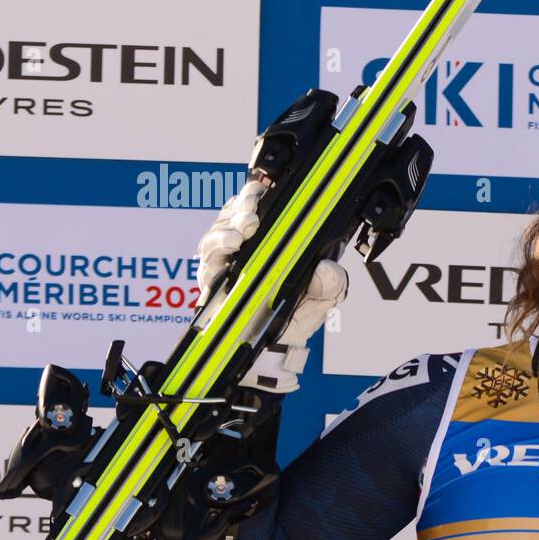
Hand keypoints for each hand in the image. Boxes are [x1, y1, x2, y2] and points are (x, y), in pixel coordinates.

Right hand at [196, 179, 347, 393]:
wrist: (276, 354)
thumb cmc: (294, 319)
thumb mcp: (322, 300)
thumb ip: (331, 284)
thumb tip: (328, 268)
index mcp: (271, 245)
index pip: (260, 209)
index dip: (258, 194)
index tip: (266, 185)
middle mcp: (244, 250)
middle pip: (233, 214)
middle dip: (242, 205)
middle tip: (254, 209)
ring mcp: (225, 265)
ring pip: (216, 234)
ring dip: (227, 227)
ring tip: (242, 230)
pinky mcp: (211, 283)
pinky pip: (207, 261)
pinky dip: (218, 250)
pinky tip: (231, 246)